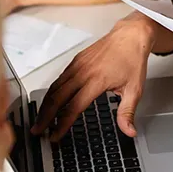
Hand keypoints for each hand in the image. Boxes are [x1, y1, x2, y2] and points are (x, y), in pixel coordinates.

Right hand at [32, 14, 156, 139]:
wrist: (131, 35)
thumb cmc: (132, 59)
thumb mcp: (135, 89)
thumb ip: (127, 112)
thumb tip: (129, 131)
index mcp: (96, 81)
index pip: (73, 108)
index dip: (62, 125)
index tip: (55, 136)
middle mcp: (83, 73)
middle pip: (56, 98)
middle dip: (44, 117)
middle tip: (37, 131)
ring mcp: (77, 65)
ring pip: (54, 88)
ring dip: (45, 105)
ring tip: (41, 119)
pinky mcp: (76, 60)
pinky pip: (59, 78)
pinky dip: (52, 92)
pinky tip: (51, 100)